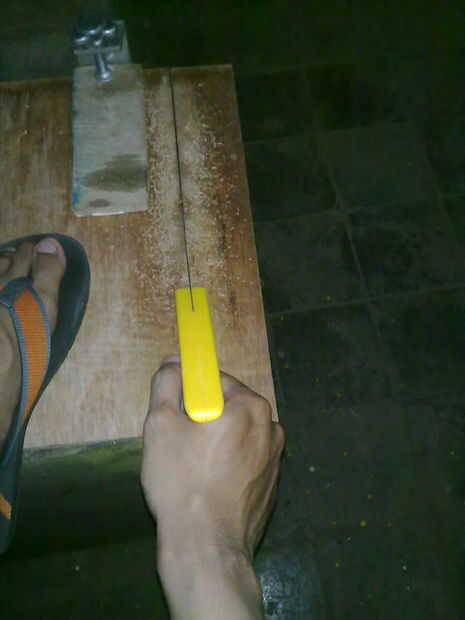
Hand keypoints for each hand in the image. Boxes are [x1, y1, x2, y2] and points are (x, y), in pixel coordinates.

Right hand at [141, 358, 284, 619]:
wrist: (207, 547)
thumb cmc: (181, 481)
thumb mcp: (161, 425)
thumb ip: (166, 384)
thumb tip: (173, 362)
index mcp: (251, 406)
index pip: (216, 381)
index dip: (190, 395)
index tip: (175, 416)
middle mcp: (272, 426)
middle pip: (229, 407)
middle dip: (204, 419)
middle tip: (179, 444)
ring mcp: (276, 458)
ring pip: (237, 435)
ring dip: (216, 442)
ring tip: (192, 469)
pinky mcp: (273, 484)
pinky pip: (246, 460)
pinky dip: (229, 464)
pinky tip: (209, 486)